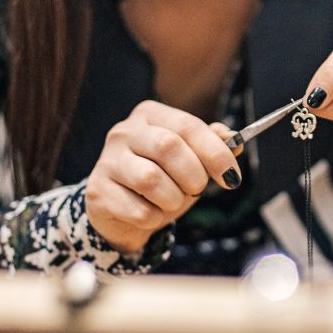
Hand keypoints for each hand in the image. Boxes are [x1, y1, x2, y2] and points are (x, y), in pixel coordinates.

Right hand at [86, 100, 241, 254]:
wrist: (122, 212)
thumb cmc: (164, 179)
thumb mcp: (192, 159)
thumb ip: (213, 146)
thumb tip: (234, 140)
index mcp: (151, 115)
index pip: (188, 126)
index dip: (216, 153)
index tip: (232, 178)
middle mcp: (124, 132)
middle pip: (169, 146)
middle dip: (193, 176)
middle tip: (197, 190)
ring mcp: (107, 161)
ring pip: (151, 179)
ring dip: (173, 199)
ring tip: (171, 201)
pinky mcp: (97, 192)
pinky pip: (138, 210)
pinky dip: (154, 218)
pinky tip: (150, 213)